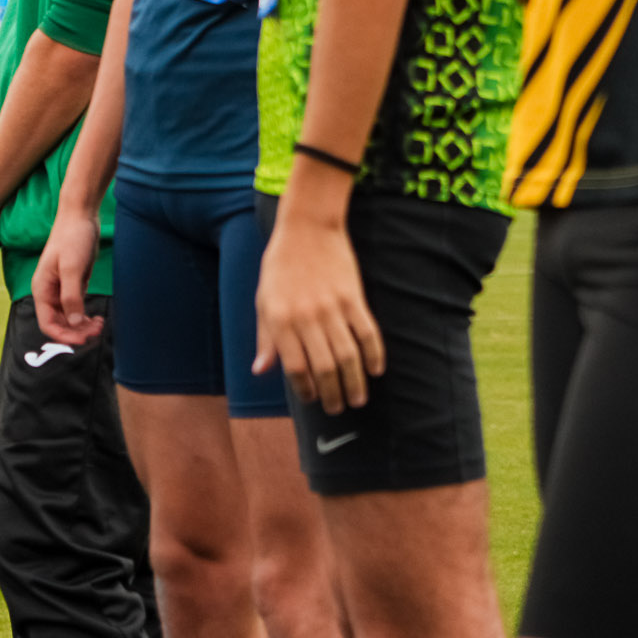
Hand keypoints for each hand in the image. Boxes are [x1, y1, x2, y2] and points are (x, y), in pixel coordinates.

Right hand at [33, 208, 105, 346]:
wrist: (80, 215)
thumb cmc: (73, 238)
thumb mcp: (72, 269)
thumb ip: (72, 297)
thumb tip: (75, 324)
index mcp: (42, 290)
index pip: (48, 324)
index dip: (64, 336)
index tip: (84, 339)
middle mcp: (49, 292)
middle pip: (59, 324)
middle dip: (77, 332)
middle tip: (98, 331)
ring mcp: (61, 289)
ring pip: (69, 318)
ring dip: (83, 326)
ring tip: (101, 325)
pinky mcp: (73, 284)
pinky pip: (77, 308)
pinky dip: (86, 317)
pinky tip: (98, 318)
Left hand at [254, 203, 384, 413]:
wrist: (306, 229)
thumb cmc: (279, 267)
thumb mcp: (263, 301)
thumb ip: (265, 338)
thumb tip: (261, 371)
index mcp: (279, 320)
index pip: (295, 367)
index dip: (305, 389)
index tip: (311, 399)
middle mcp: (306, 318)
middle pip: (324, 367)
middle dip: (332, 394)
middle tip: (338, 408)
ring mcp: (332, 308)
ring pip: (347, 356)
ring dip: (354, 382)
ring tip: (357, 398)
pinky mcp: (353, 298)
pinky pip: (368, 333)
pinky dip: (374, 355)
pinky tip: (376, 370)